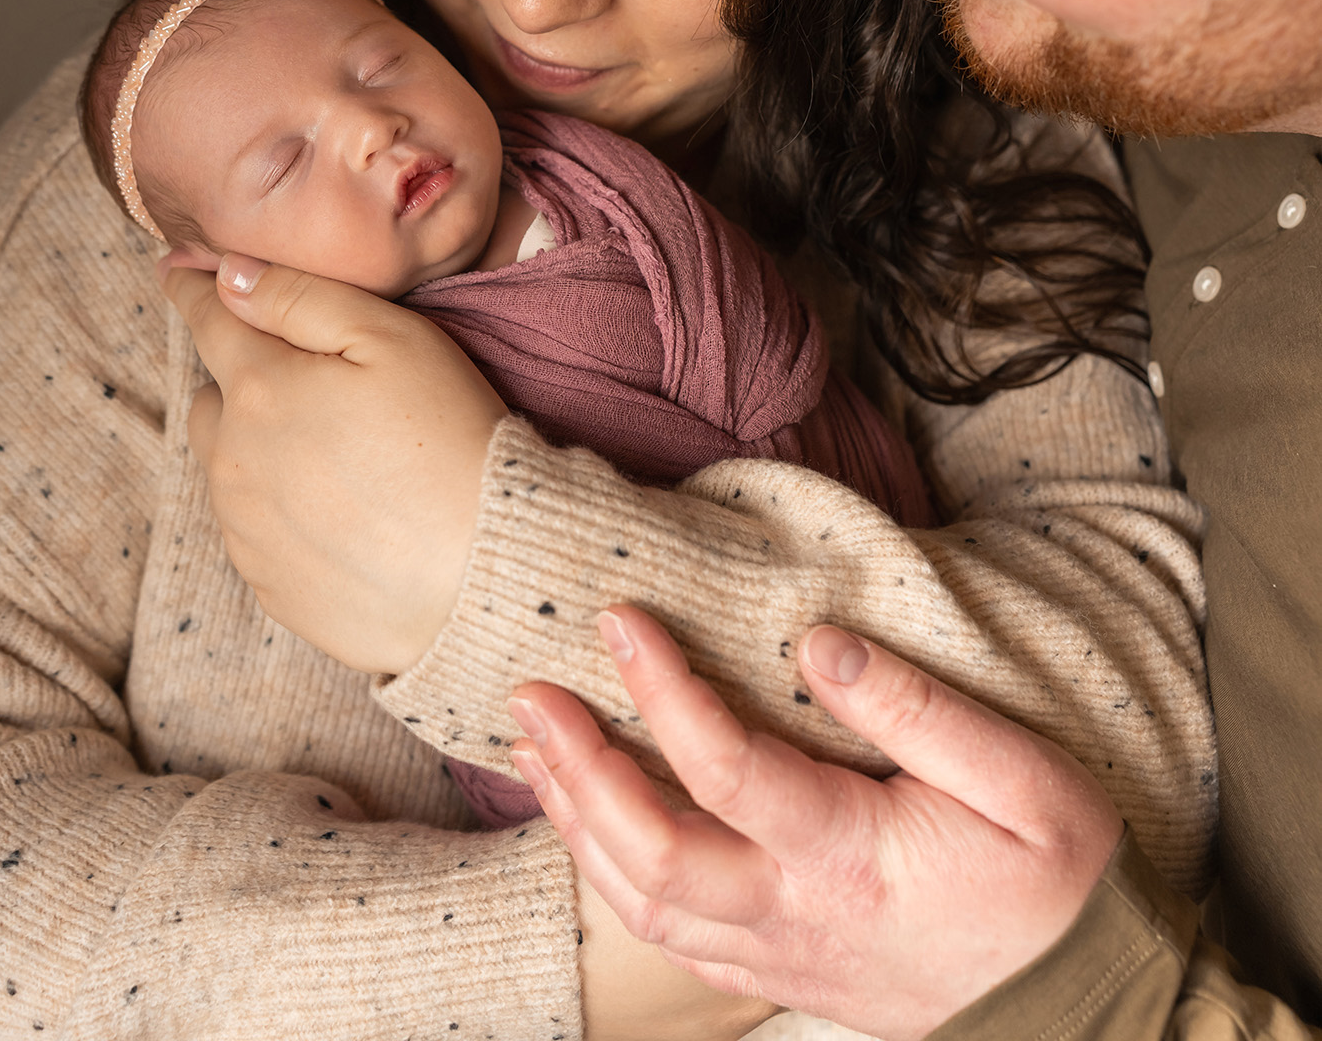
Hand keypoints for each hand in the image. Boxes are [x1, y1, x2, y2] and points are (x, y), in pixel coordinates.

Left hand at [162, 254, 505, 672]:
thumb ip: (301, 296)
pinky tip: (342, 511)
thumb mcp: (392, 337)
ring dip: (259, 448)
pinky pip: (255, 529)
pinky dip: (282, 510)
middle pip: (208, 399)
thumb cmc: (450, 437)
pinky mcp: (269, 583)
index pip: (205, 320)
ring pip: (228, 467)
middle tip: (305, 383)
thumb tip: (228, 274)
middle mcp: (233, 460)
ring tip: (336, 454)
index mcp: (258, 388)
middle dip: (239, 380)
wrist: (483, 571)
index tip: (178, 272)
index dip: (192, 289)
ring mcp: (246, 530)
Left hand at [508, 607, 1123, 1040]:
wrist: (1089, 1003)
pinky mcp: (784, 976)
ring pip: (643, 909)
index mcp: (852, 857)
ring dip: (578, 826)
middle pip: (651, 856)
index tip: (620, 619)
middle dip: (578, 770)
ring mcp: (783, 957)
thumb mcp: (1025, 779)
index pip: (724, 770)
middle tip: (530, 692)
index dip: (660, 691)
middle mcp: (798, 915)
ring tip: (534, 750)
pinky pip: (673, 944)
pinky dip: (612, 885)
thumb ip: (915, 708)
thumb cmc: (1062, 883)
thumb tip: (815, 642)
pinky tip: (593, 834)